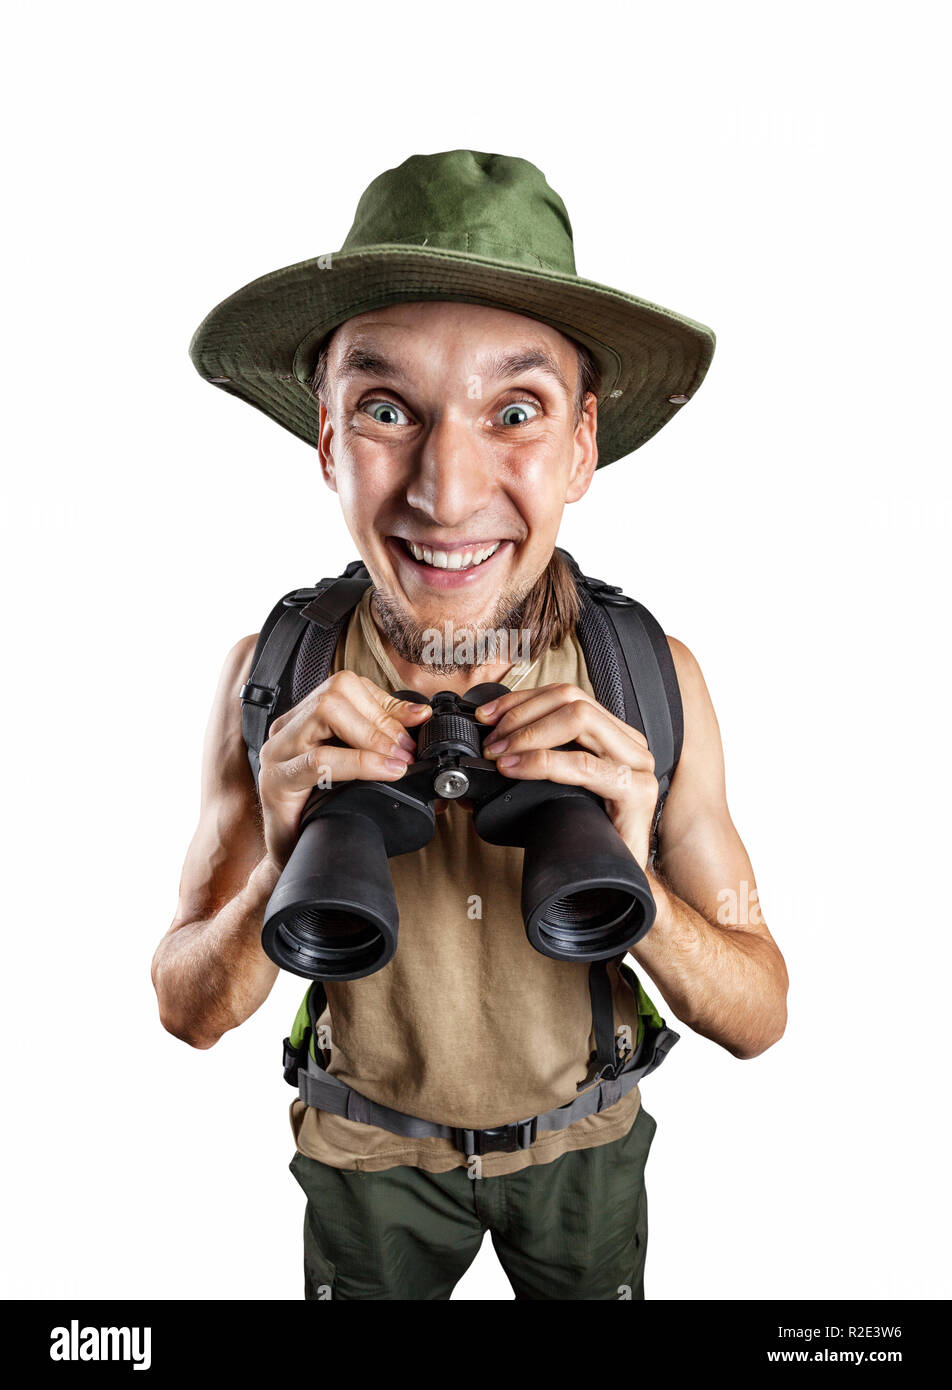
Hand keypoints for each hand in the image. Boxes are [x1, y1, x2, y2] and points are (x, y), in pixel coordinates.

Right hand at [257, 671, 431, 867]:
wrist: (293, 855)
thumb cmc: (323, 809)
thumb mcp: (355, 766)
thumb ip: (379, 737)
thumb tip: (418, 715)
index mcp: (304, 719)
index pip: (345, 686)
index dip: (385, 702)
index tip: (416, 722)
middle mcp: (287, 729)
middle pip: (334, 692)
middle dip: (380, 719)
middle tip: (407, 749)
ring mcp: (278, 752)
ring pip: (325, 713)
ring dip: (371, 736)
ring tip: (397, 761)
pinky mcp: (277, 781)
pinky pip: (320, 760)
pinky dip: (360, 763)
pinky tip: (385, 772)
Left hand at [476, 683, 657, 868]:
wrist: (617, 879)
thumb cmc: (589, 833)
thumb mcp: (563, 785)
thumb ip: (543, 757)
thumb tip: (492, 745)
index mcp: (614, 735)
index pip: (566, 695)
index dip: (523, 699)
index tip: (489, 715)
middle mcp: (629, 743)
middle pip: (572, 699)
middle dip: (522, 714)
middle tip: (492, 740)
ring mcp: (636, 765)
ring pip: (579, 719)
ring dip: (529, 733)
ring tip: (501, 753)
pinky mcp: (635, 791)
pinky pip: (582, 764)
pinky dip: (542, 762)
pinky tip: (516, 768)